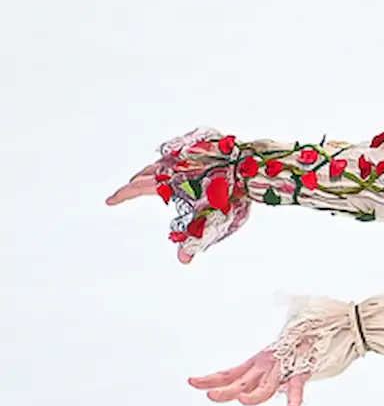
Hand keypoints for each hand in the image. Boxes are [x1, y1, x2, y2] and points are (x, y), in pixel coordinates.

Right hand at [106, 129, 251, 263]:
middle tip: (129, 188)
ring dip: (154, 170)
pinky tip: (182, 165)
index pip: (136, 189)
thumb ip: (193, 240)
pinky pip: (182, 151)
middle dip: (137, 182)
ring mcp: (186, 152)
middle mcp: (173, 164)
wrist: (251, 168)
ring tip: (152, 176)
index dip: (122, 195)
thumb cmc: (230, 196)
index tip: (110, 201)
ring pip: (163, 161)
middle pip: (147, 173)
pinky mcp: (202, 144)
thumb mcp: (210, 223)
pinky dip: (175, 160)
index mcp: (167, 181)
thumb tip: (183, 261)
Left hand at [187, 349, 311, 405]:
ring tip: (244, 401)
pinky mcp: (300, 372)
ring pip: (265, 387)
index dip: (210, 379)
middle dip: (226, 390)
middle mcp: (263, 366)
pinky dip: (295, 397)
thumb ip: (254, 382)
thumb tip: (239, 395)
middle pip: (241, 383)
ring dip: (255, 395)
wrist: (314, 334)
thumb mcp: (266, 367)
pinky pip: (296, 386)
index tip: (191, 382)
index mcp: (253, 365)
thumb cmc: (289, 354)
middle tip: (211, 395)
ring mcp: (281, 369)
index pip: (227, 374)